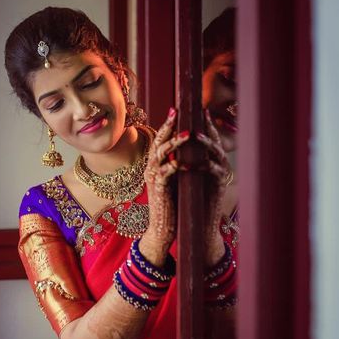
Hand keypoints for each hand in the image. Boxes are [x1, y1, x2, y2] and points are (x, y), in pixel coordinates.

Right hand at [140, 108, 188, 265]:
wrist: (163, 228)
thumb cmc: (171, 204)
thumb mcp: (173, 180)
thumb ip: (175, 165)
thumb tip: (186, 150)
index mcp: (154, 165)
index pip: (159, 140)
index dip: (167, 125)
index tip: (176, 110)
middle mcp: (150, 169)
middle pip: (157, 142)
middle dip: (167, 126)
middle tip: (176, 111)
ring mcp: (153, 178)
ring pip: (161, 154)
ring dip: (174, 143)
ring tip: (188, 134)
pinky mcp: (159, 189)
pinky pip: (166, 173)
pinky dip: (175, 165)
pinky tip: (184, 160)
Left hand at [198, 109, 230, 266]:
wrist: (196, 223)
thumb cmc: (189, 199)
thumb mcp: (184, 175)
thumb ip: (183, 159)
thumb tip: (171, 142)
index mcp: (208, 159)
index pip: (205, 137)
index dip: (200, 123)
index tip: (194, 110)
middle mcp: (217, 164)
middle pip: (214, 141)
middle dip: (207, 127)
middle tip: (199, 114)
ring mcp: (219, 174)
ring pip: (216, 154)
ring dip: (206, 144)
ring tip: (195, 136)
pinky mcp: (219, 186)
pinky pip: (213, 172)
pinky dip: (202, 167)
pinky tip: (191, 164)